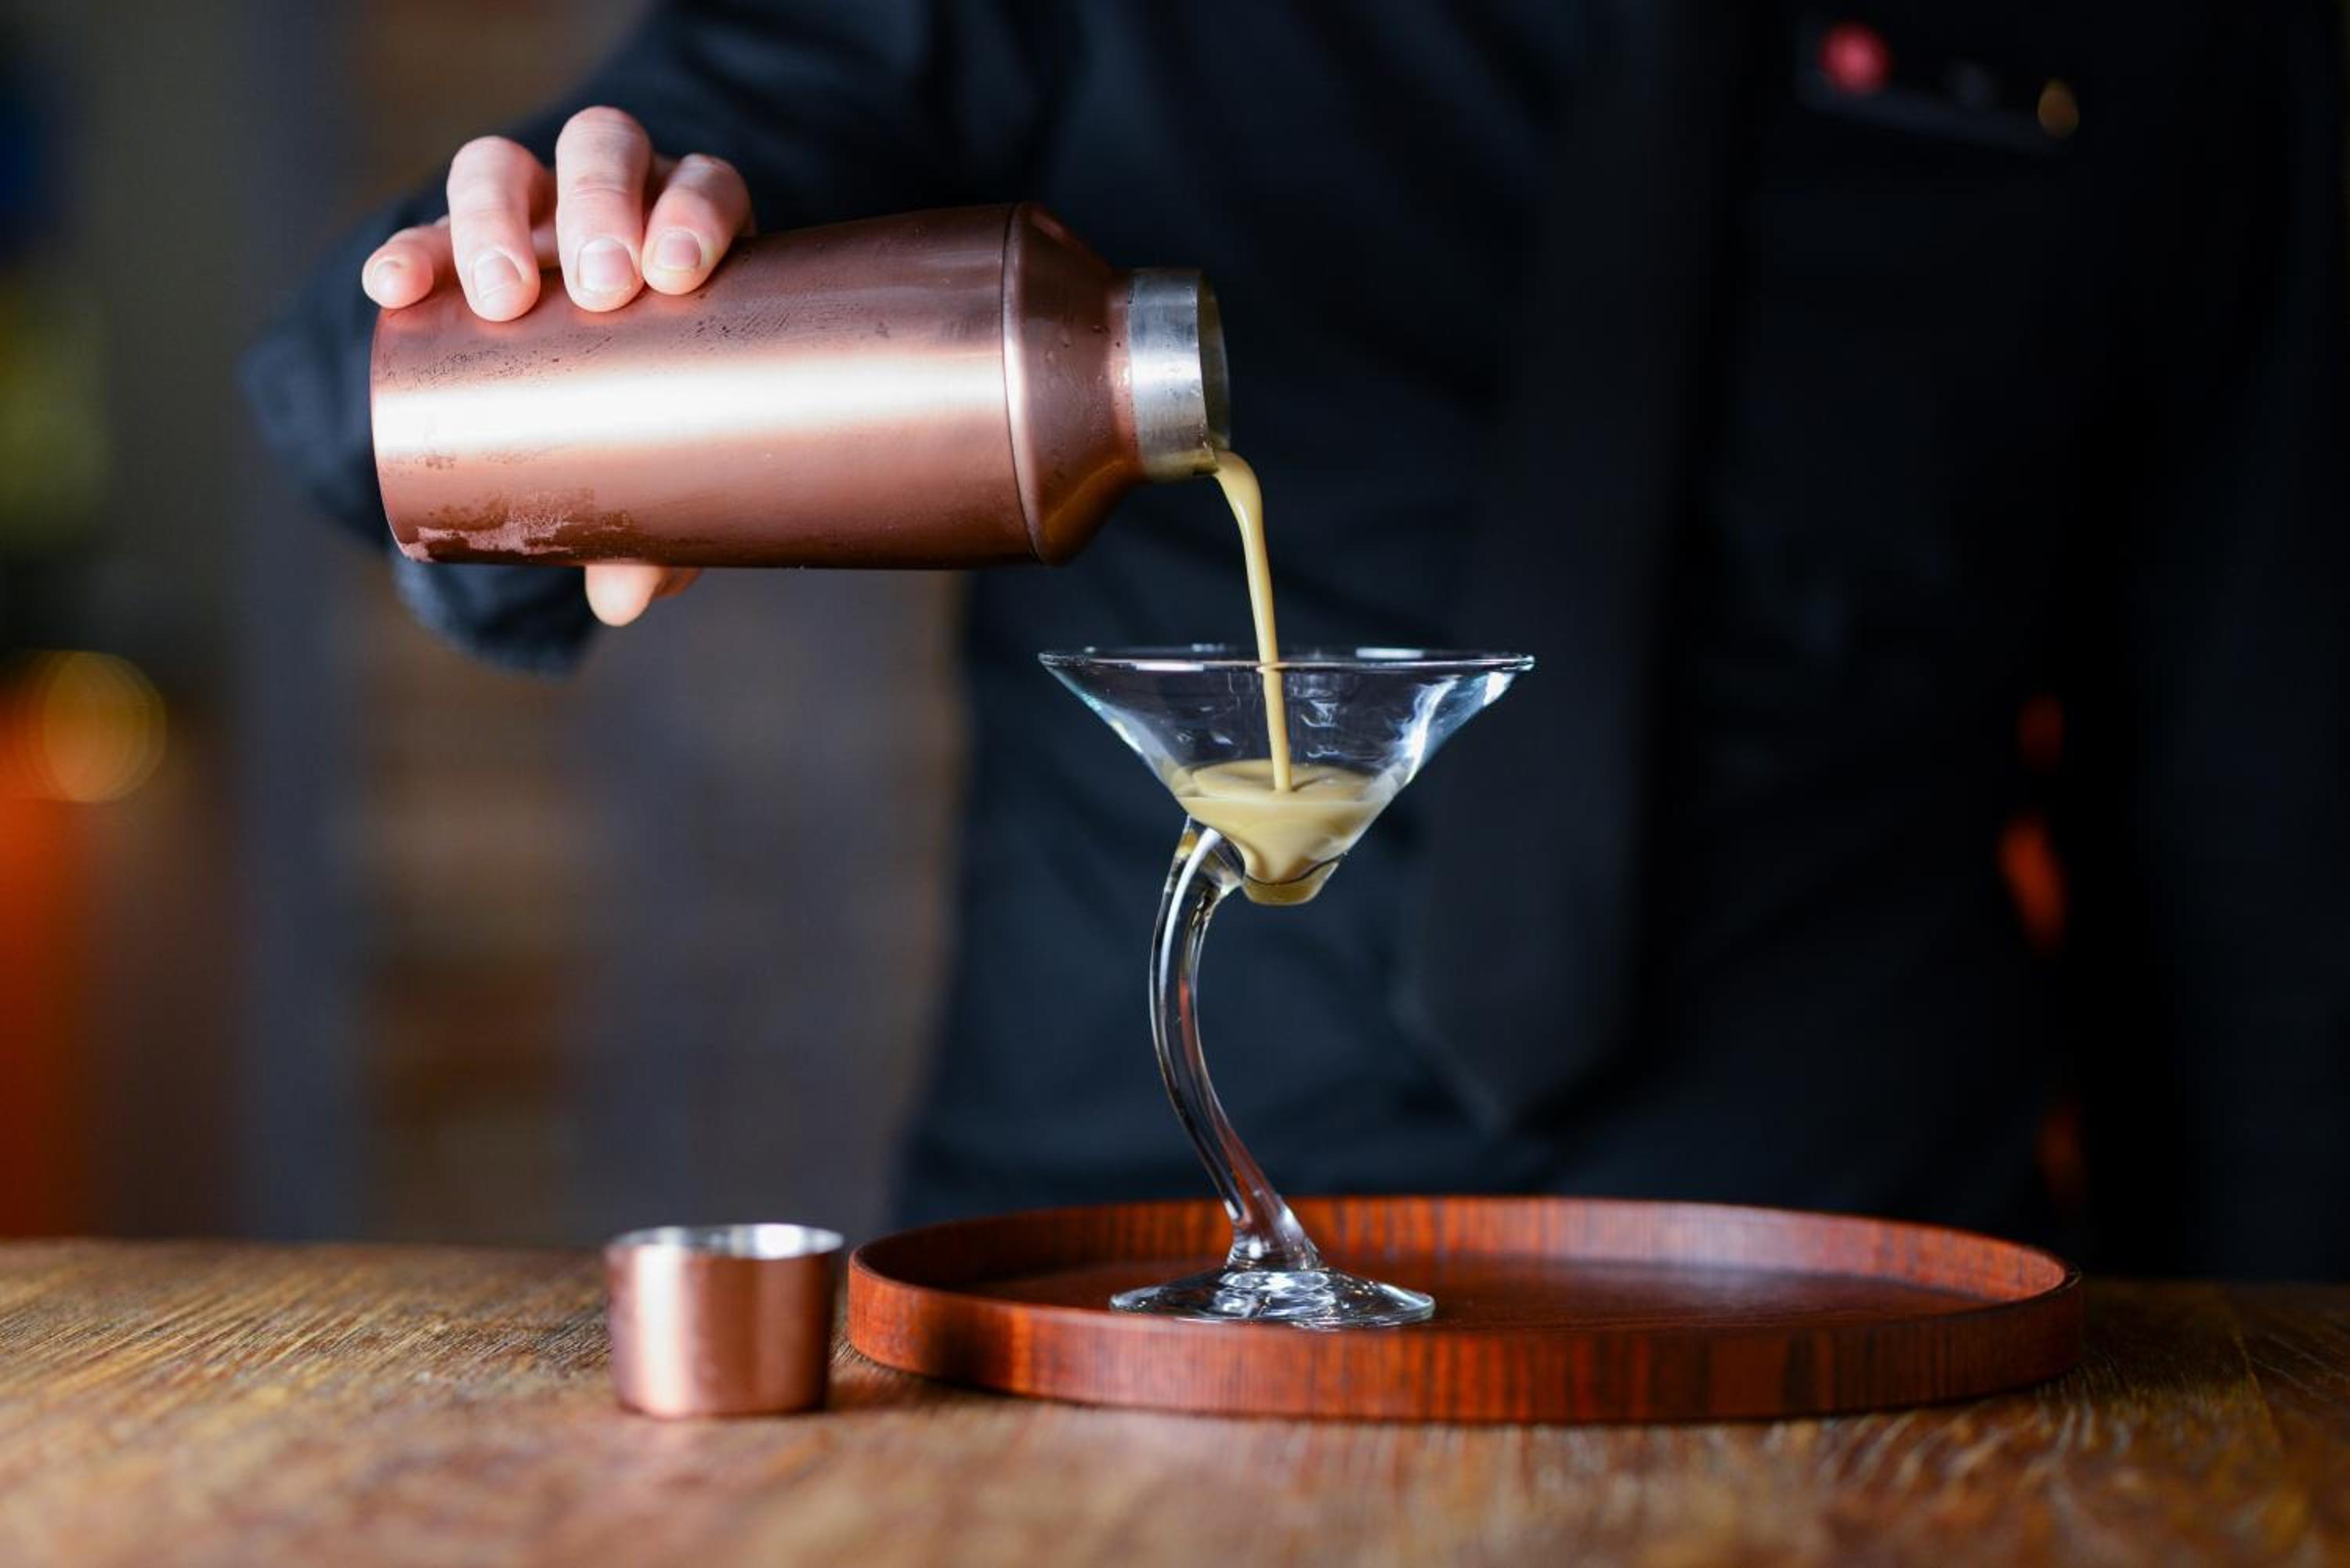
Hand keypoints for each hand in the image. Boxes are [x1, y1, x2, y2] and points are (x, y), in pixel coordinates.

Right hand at [359, 107, 753, 625]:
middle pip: (604, 151)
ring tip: (501, 294)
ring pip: (509, 166)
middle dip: (601, 206)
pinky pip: (426, 232)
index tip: (678, 270)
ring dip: (500, 217)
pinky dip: (412, 253)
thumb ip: (662, 528)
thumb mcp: (666, 467)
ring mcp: (530, 216)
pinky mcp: (459, 245)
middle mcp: (611, 202)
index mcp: (687, 232)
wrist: (579, 409)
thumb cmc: (651, 425)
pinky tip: (393, 287)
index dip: (695, 209)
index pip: (701, 186)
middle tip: (601, 285)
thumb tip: (625, 598)